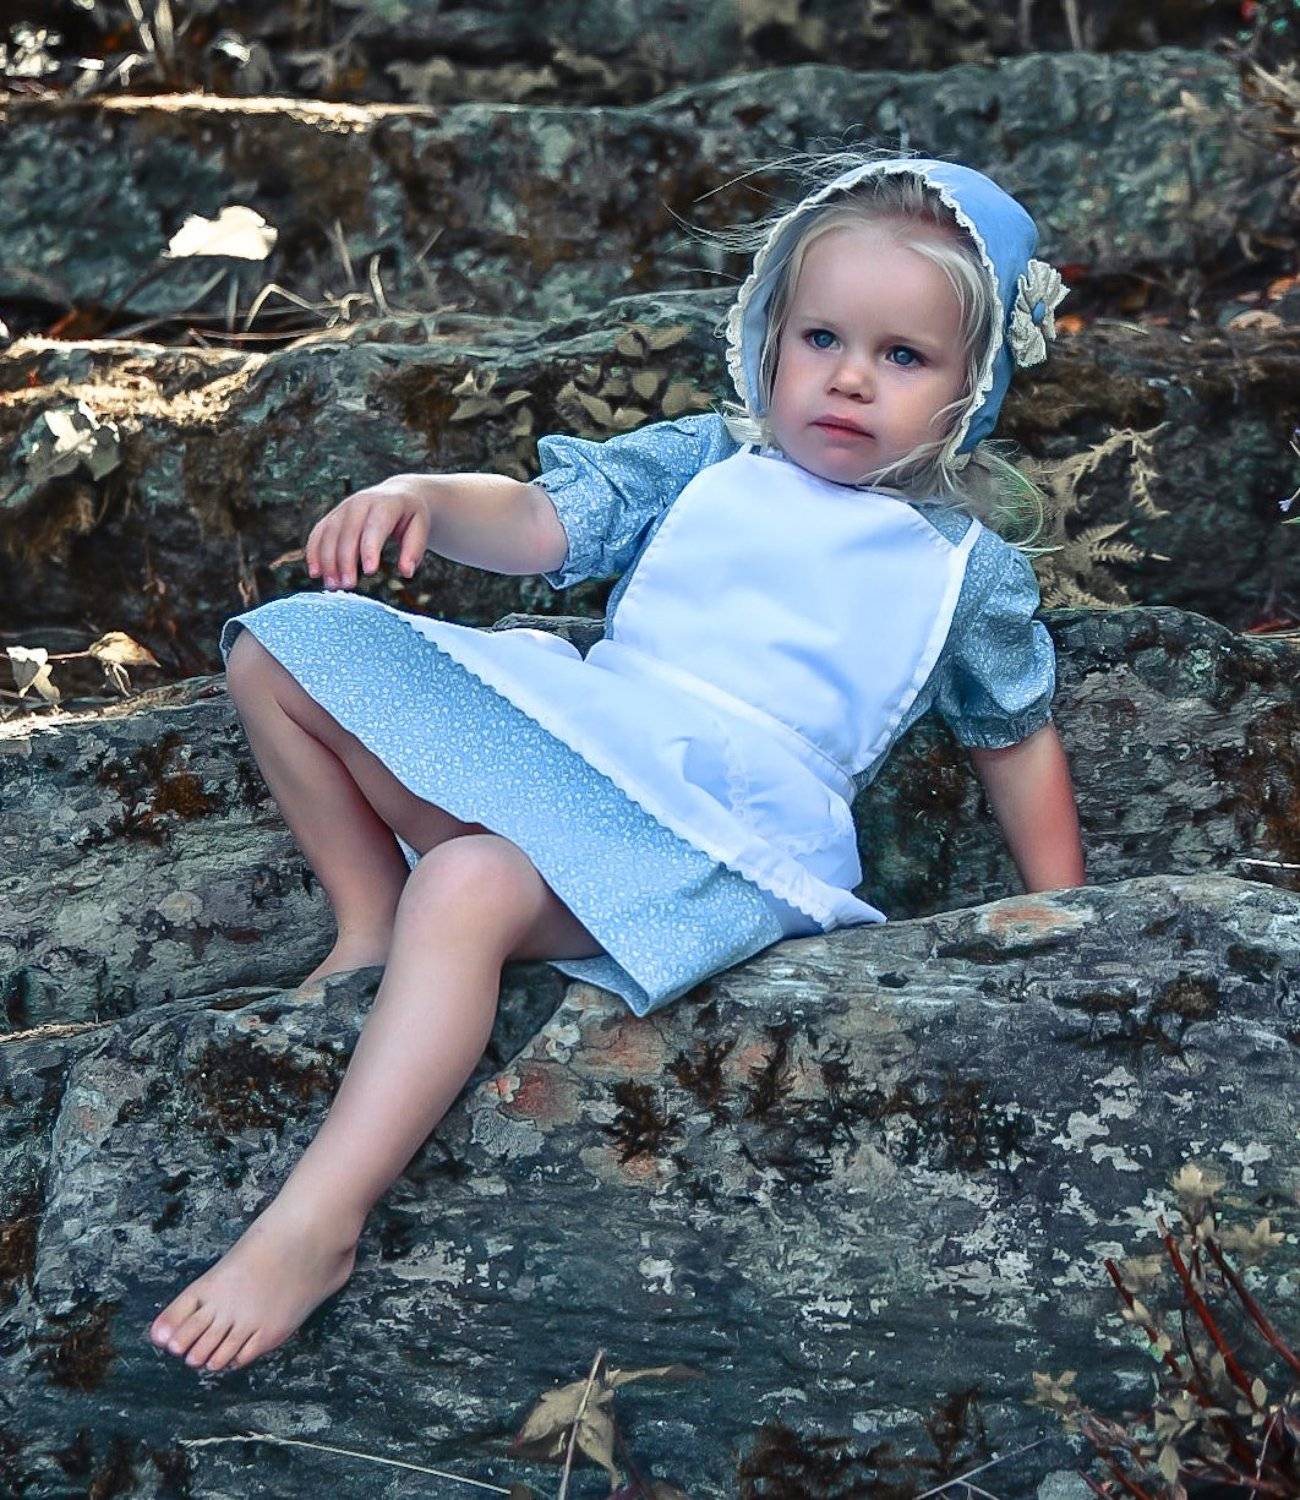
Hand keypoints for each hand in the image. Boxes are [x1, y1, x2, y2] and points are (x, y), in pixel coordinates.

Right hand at [305, 477, 434, 588]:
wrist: (397, 494)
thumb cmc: (411, 516)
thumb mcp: (421, 528)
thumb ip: (414, 549)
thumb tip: (406, 572)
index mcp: (385, 503)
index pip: (375, 526)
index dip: (370, 548)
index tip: (370, 572)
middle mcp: (360, 502)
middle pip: (348, 532)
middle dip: (345, 560)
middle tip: (348, 586)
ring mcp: (343, 508)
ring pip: (329, 534)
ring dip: (327, 561)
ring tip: (332, 586)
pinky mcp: (333, 516)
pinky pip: (318, 533)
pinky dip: (314, 553)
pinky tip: (315, 573)